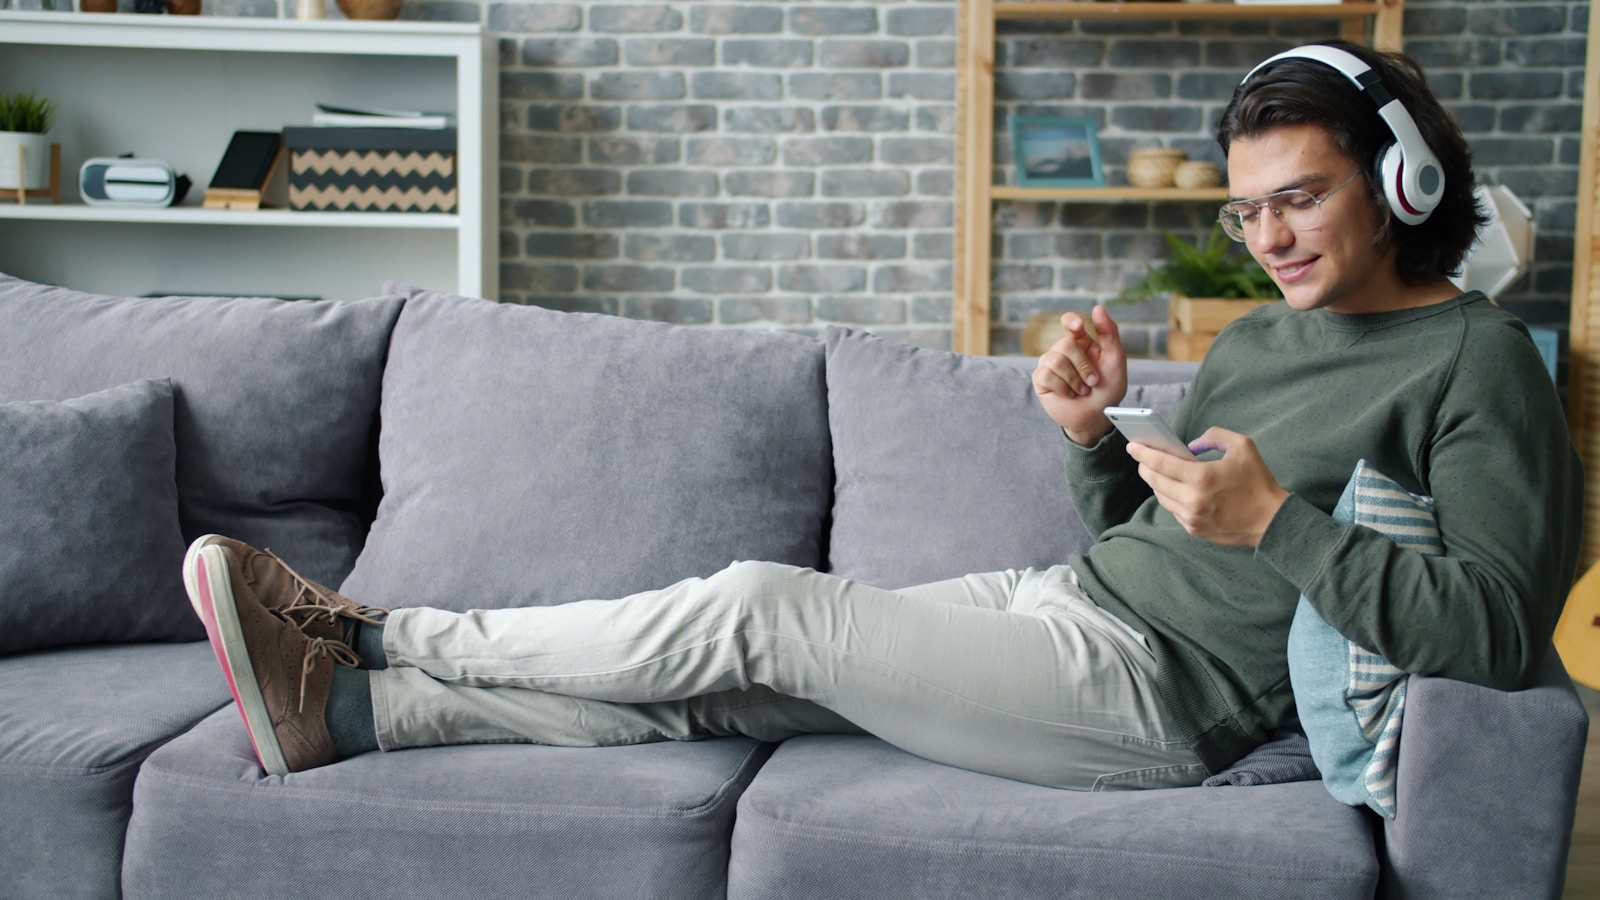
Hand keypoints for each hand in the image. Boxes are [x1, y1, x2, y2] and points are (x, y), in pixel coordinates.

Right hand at [1031, 306, 1128, 445]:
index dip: (1071, 321)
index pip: (1069, 322)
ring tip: (1081, 390)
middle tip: (1092, 381)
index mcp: (1081, 342)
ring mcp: (1050, 365)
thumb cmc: (1108, 388)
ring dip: (1074, 379)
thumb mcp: (1115, 358)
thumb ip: (1109, 332)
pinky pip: (1046, 375)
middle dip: (1082, 365)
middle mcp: (1063, 351)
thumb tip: (1098, 308)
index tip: (1078, 325)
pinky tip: (1069, 394)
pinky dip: (1063, 387)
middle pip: (1065, 344)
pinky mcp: (1041, 380)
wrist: (1097, 416)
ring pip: (1055, 359)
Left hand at [1126, 427, 1289, 547]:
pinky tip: (1171, 487)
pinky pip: (1173, 509)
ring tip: (1154, 470)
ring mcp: (1192, 517)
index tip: (1132, 446)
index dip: (1143, 453)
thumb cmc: (1258, 482)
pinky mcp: (1194, 529)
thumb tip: (1191, 446)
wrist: (1271, 521)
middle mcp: (1193, 499)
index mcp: (1202, 477)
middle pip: (1155, 480)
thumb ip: (1214, 436)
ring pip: (1161, 496)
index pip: (1161, 463)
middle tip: (1141, 456)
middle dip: (1145, 466)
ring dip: (1155, 482)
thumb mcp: (1242, 446)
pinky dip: (1169, 497)